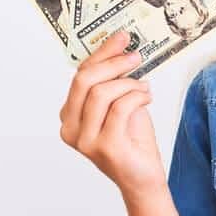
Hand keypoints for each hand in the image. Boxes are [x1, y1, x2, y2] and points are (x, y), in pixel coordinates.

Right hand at [58, 30, 163, 193]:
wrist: (143, 177)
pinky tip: (146, 97)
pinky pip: (120, 108)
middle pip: (84, 81)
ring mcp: (85, 141)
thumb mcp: (120, 103)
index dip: (101, 53)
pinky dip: (136, 97)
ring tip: (144, 87)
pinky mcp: (105, 148)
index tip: (121, 37)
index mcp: (69, 116)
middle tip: (136, 56)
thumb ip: (114, 81)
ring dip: (129, 84)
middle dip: (113, 63)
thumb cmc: (132, 140)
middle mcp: (70, 129)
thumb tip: (122, 47)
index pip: (80, 75)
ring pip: (102, 93)